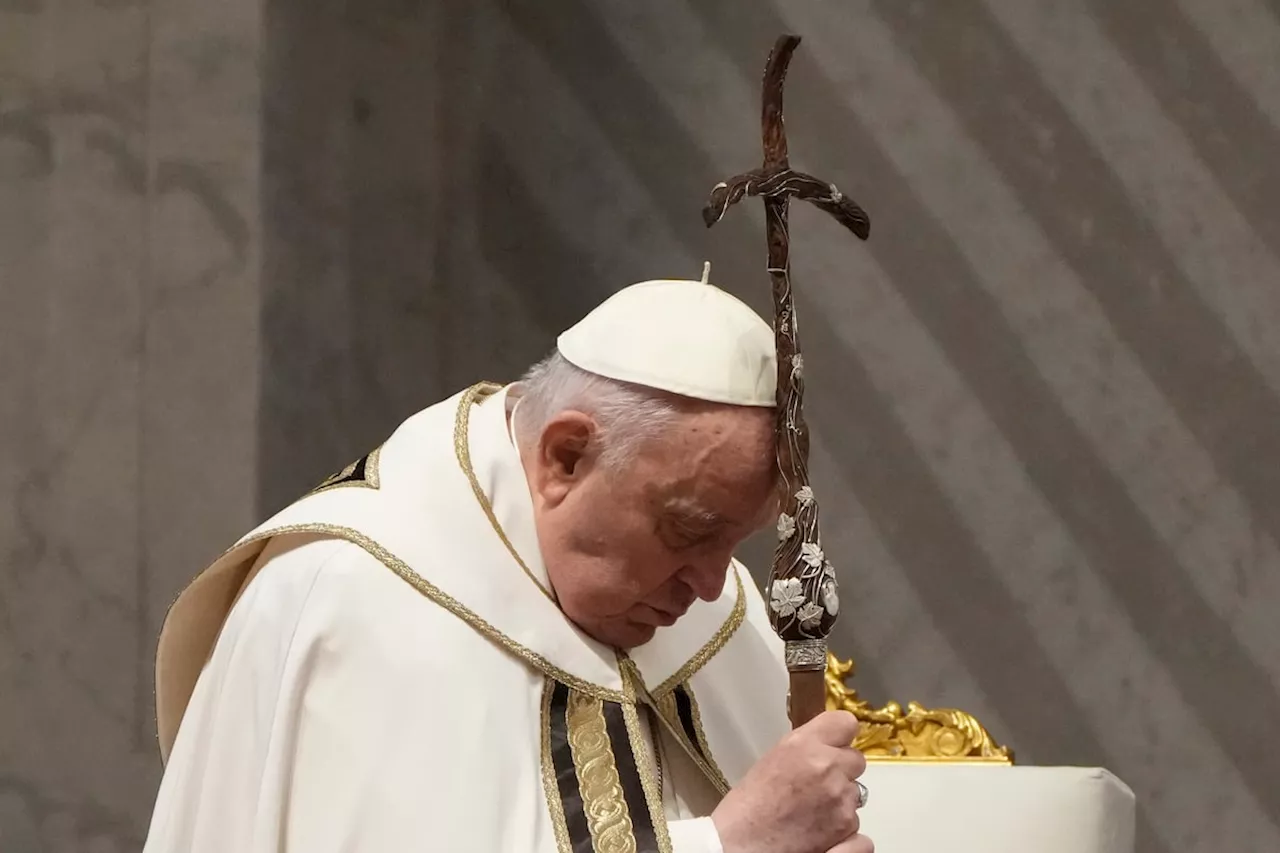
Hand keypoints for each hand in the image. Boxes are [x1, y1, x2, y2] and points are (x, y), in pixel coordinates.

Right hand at [711, 710, 871, 852]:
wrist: (742, 846)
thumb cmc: (748, 807)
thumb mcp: (773, 759)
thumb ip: (804, 747)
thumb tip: (825, 745)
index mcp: (804, 745)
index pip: (845, 723)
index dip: (840, 736)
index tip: (835, 743)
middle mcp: (827, 768)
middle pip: (856, 760)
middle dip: (841, 770)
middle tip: (817, 784)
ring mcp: (841, 800)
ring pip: (855, 792)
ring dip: (840, 800)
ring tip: (810, 811)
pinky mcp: (847, 828)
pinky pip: (856, 822)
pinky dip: (843, 828)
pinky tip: (819, 830)